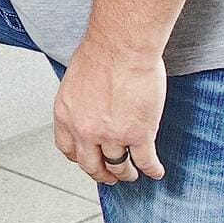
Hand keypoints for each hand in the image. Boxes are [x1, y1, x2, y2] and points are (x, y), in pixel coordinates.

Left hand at [53, 46, 167, 184]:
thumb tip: (88, 109)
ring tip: (132, 174)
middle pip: (91, 164)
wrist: (122, 45)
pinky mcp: (139, 134)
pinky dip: (152, 169)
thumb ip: (80, 102)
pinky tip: (156, 171)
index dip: (79, 158)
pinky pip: (145, 160)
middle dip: (101, 174)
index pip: (68, 149)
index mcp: (67, 115)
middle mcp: (85, 130)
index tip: (87, 161)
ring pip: (119, 166)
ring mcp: (112, 135)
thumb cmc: (101, 52)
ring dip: (126, 174)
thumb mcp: (75, 80)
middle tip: (109, 177)